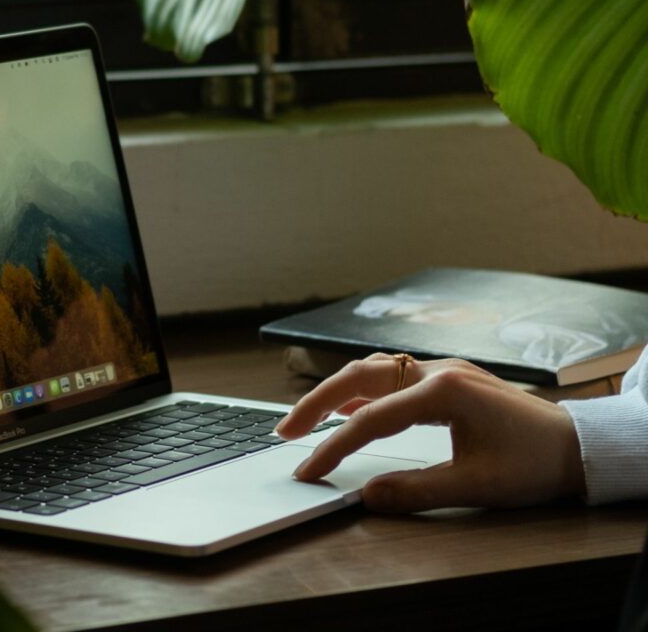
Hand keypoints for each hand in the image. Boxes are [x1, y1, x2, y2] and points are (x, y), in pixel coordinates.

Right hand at [274, 353, 585, 512]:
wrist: (582, 445)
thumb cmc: (536, 463)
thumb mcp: (476, 486)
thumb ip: (415, 491)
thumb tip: (367, 497)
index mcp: (444, 391)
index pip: (369, 418)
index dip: (333, 447)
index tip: (308, 470)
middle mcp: (439, 371)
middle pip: (360, 376)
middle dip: (316, 402)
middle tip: (285, 432)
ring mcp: (444, 371)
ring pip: (374, 369)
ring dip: (336, 391)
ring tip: (306, 419)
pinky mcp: (450, 380)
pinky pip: (394, 375)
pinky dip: (363, 389)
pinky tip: (350, 407)